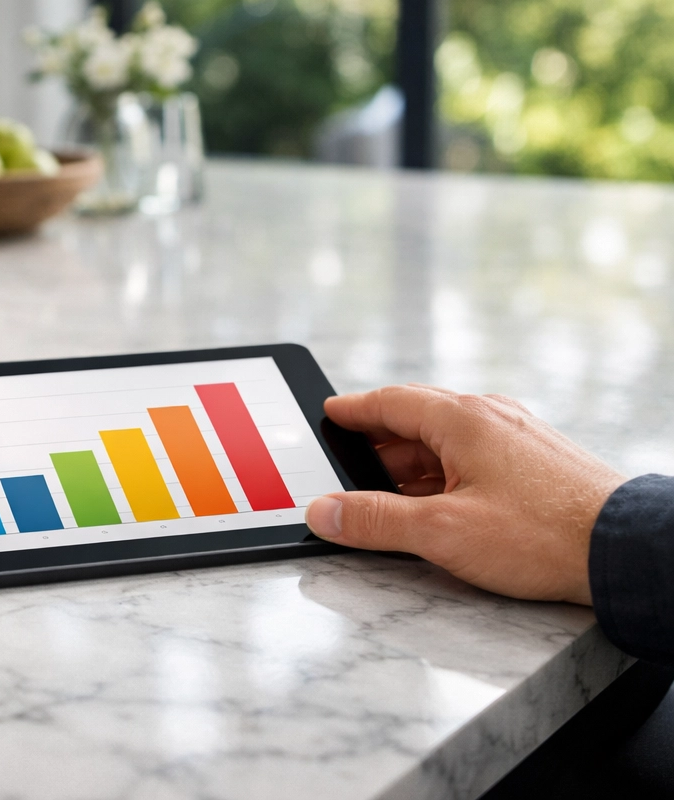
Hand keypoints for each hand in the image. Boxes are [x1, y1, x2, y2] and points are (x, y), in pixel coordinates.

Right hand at [307, 385, 626, 604]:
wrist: (626, 551)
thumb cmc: (544, 535)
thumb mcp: (441, 531)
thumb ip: (375, 520)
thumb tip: (325, 512)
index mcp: (463, 419)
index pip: (391, 401)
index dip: (354, 410)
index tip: (331, 413)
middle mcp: (492, 418)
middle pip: (418, 421)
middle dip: (380, 447)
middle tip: (350, 470)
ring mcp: (519, 439)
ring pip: (448, 443)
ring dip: (413, 467)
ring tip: (391, 501)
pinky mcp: (539, 465)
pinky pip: (477, 459)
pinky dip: (447, 476)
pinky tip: (444, 507)